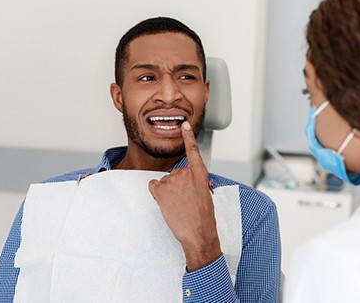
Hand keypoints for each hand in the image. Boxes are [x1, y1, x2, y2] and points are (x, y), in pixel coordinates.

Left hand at [148, 121, 221, 270]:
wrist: (198, 233)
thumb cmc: (204, 217)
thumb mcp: (205, 194)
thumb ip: (196, 182)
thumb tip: (188, 183)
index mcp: (200, 173)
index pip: (193, 150)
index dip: (188, 136)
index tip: (184, 125)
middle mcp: (186, 173)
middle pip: (175, 173)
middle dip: (177, 186)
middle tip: (184, 201)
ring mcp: (172, 180)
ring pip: (164, 181)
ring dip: (168, 192)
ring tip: (178, 205)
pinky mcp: (161, 189)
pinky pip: (154, 186)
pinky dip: (157, 194)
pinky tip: (167, 204)